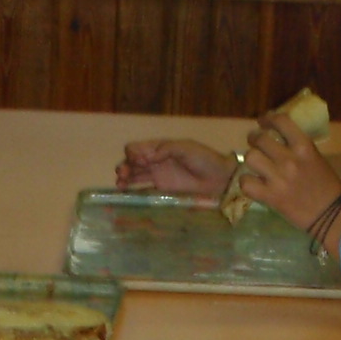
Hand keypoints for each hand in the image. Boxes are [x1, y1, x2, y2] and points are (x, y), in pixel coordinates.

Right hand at [115, 138, 231, 196]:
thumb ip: (167, 149)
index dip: (133, 153)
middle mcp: (155, 161)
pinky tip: (124, 191)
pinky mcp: (161, 190)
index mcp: (160, 148)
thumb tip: (149, 156)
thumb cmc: (205, 160)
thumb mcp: (187, 148)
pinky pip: (142, 188)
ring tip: (120, 183)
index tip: (138, 161)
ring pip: (134, 174)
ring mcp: (157, 176)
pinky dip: (131, 189)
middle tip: (124, 174)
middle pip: (131, 162)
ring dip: (124, 177)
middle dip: (124, 166)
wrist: (219, 180)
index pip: (137, 148)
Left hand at [238, 112, 340, 235]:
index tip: (263, 121)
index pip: (281, 121)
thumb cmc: (327, 185)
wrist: (331, 214)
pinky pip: (246, 183)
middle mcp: (289, 159)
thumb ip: (298, 147)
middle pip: (260, 139)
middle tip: (255, 143)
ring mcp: (278, 178)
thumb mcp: (316, 158)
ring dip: (250, 159)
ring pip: (250, 157)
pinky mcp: (270, 197)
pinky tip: (252, 183)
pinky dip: (246, 182)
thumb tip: (279, 138)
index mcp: (304, 147)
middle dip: (254, 138)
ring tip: (254, 163)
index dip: (268, 118)